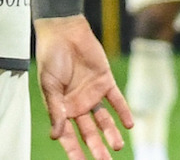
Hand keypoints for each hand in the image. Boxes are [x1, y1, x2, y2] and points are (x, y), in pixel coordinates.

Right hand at [35, 15, 132, 159]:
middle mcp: (78, 104)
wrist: (64, 31)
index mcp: (61, 108)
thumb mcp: (49, 85)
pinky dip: (123, 111)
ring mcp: (92, 94)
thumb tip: (56, 135)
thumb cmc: (51, 57)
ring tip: (118, 147)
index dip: (74, 151)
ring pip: (104, 120)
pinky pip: (116, 100)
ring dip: (111, 133)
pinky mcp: (105, 81)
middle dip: (96, 148)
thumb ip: (55, 109)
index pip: (69, 136)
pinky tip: (129, 124)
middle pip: (89, 132)